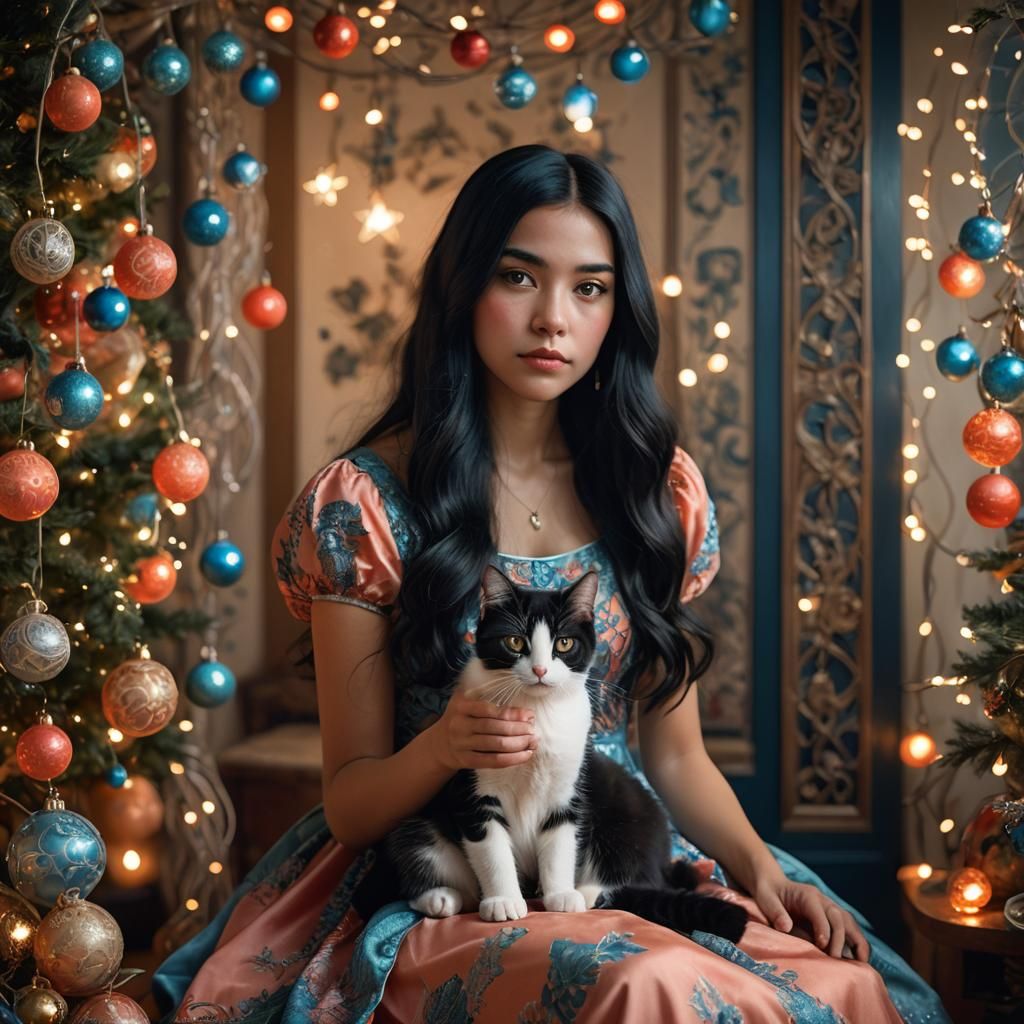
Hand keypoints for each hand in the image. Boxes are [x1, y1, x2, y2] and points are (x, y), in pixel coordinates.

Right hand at [426, 691, 535, 771]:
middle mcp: (459, 725)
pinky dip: (511, 759)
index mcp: (461, 707)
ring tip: (533, 741)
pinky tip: (525, 755)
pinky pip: (492, 761)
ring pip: (495, 746)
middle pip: (494, 728)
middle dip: (518, 729)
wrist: (439, 743)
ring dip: (518, 744)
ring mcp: (462, 745)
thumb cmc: (459, 717)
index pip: (489, 710)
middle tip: (533, 729)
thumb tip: (505, 678)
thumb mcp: (462, 698)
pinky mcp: (466, 761)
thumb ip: (478, 687)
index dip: (512, 713)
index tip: (529, 715)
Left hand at [753, 878, 869, 960]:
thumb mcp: (766, 899)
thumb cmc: (769, 894)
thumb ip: (775, 912)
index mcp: (807, 895)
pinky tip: (858, 959)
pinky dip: (857, 942)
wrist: (774, 885)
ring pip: (849, 922)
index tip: (822, 946)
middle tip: (835, 960)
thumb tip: (786, 927)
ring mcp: (830, 908)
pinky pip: (849, 928)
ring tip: (860, 963)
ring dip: (857, 941)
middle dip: (840, 939)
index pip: (820, 911)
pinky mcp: (833, 918)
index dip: (823, 928)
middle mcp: (823, 900)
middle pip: (839, 917)